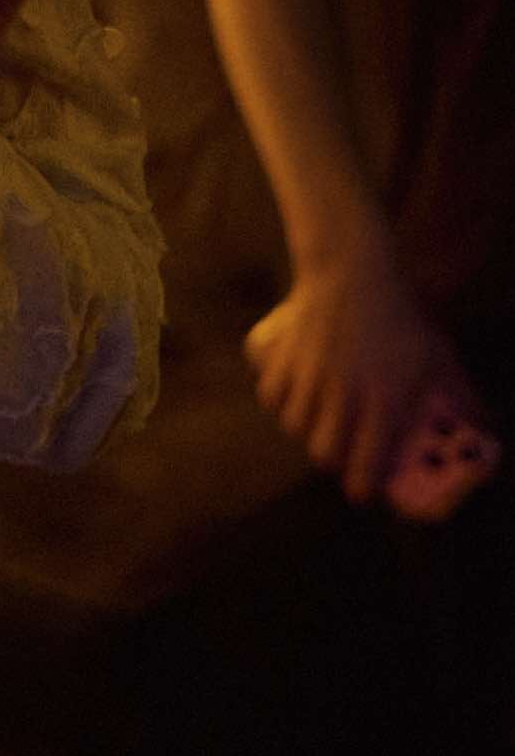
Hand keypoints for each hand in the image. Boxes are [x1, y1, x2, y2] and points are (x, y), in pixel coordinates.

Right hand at [246, 244, 469, 502]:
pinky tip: (299, 380)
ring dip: (308, 422)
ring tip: (324, 407)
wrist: (351, 266)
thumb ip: (457, 398)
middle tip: (343, 446)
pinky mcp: (274, 357)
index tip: (365, 490)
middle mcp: (339, 395)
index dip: (363, 485)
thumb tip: (484, 429)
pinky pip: (271, 393)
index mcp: (383, 401)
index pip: (365, 468)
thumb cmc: (401, 314)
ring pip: (294, 424)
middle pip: (322, 455)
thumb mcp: (437, 356)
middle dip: (333, 455)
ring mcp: (302, 375)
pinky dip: (282, 393)